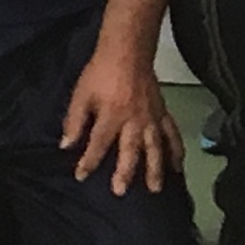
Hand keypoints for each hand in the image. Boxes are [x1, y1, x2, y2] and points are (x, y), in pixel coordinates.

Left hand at [57, 44, 180, 193]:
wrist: (128, 52)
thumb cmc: (101, 73)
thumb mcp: (81, 95)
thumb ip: (74, 121)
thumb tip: (65, 145)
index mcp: (112, 115)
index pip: (99, 144)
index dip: (89, 161)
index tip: (81, 176)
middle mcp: (134, 120)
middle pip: (130, 150)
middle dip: (125, 172)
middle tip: (120, 191)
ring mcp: (152, 118)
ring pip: (155, 147)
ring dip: (155, 169)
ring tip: (155, 188)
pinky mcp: (162, 113)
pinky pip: (172, 133)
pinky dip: (176, 150)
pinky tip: (178, 166)